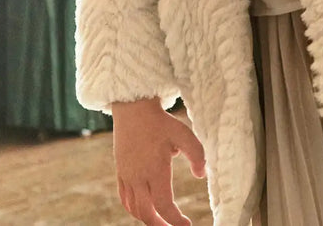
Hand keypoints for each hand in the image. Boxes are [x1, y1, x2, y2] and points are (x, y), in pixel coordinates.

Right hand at [112, 98, 206, 225]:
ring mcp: (127, 176)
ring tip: (162, 221)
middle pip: (147, 213)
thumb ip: (196, 154)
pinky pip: (125, 199)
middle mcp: (138, 177)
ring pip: (134, 209)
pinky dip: (134, 210)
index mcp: (155, 170)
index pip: (164, 205)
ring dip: (148, 219)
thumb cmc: (160, 121)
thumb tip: (202, 175)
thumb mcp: (183, 133)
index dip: (175, 219)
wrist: (132, 109)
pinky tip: (144, 209)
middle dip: (161, 225)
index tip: (187, 224)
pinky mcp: (120, 172)